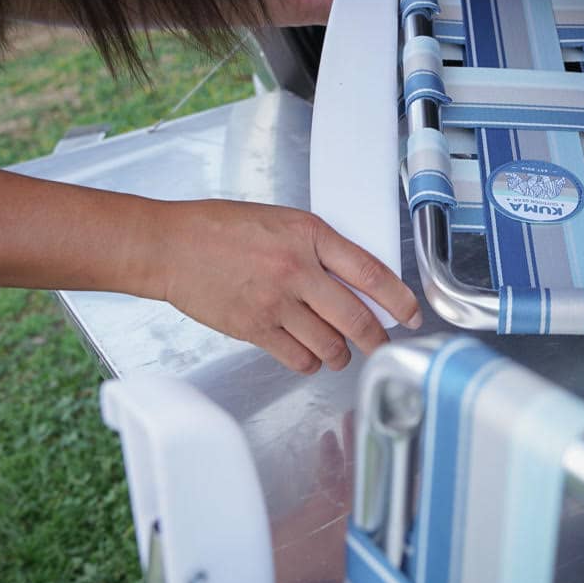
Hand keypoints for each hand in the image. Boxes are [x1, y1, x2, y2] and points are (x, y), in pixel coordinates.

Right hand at [157, 199, 420, 373]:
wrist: (171, 246)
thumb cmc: (219, 228)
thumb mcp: (279, 221)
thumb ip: (316, 246)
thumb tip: (351, 277)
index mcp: (308, 235)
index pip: (370, 272)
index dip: (399, 299)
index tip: (412, 314)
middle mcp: (297, 269)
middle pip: (356, 318)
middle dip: (377, 339)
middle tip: (381, 345)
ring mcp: (275, 302)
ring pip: (330, 344)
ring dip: (340, 353)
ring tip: (338, 350)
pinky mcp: (254, 328)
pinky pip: (298, 357)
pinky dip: (310, 361)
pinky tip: (307, 354)